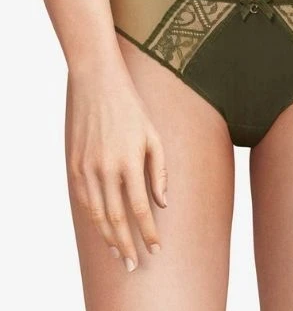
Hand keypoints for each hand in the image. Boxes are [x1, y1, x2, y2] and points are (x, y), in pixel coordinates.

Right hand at [65, 63, 166, 272]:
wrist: (98, 86)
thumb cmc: (132, 110)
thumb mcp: (154, 137)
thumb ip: (159, 172)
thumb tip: (162, 204)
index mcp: (130, 161)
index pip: (141, 209)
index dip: (149, 232)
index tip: (156, 248)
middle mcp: (106, 169)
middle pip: (116, 218)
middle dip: (127, 244)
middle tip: (134, 263)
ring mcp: (87, 167)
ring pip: (97, 214)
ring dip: (108, 237)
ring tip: (118, 254)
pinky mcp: (74, 165)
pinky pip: (83, 199)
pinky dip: (93, 218)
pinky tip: (101, 229)